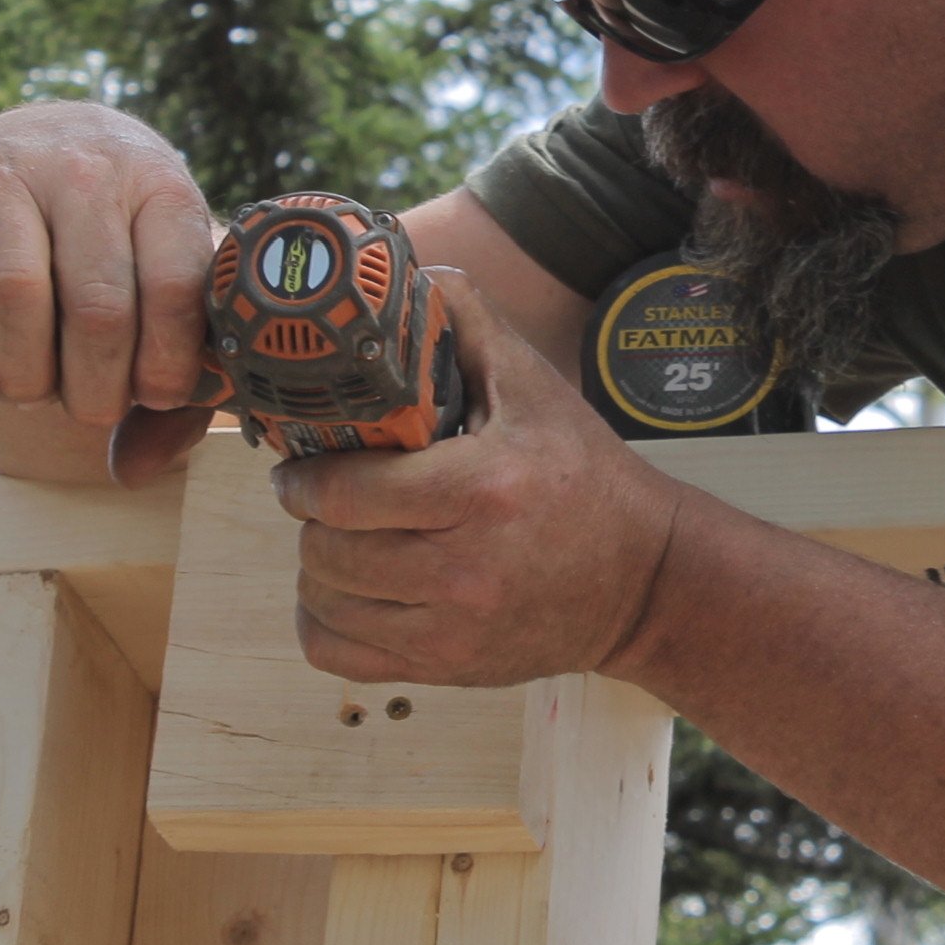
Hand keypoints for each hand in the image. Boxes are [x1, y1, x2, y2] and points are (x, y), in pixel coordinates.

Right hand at [0, 103, 218, 469]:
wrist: (61, 135)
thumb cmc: (127, 230)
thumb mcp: (174, 273)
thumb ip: (182, 369)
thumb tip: (143, 468)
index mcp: (163, 192)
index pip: (175, 288)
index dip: (166, 364)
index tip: (155, 396)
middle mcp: (88, 176)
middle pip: (97, 305)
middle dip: (96, 386)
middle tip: (92, 408)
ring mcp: (9, 177)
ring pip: (14, 287)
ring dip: (23, 367)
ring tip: (34, 390)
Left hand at [272, 269, 688, 686]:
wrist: (644, 578)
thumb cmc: (584, 475)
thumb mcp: (536, 386)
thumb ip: (467, 321)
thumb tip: (403, 276)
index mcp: (482, 489)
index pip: (348, 494)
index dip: (306, 479)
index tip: (300, 466)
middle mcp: (464, 568)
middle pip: (326, 551)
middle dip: (312, 519)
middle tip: (326, 499)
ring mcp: (454, 628)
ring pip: (326, 604)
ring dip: (318, 569)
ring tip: (342, 541)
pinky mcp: (449, 668)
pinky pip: (340, 656)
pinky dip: (327, 623)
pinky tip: (350, 593)